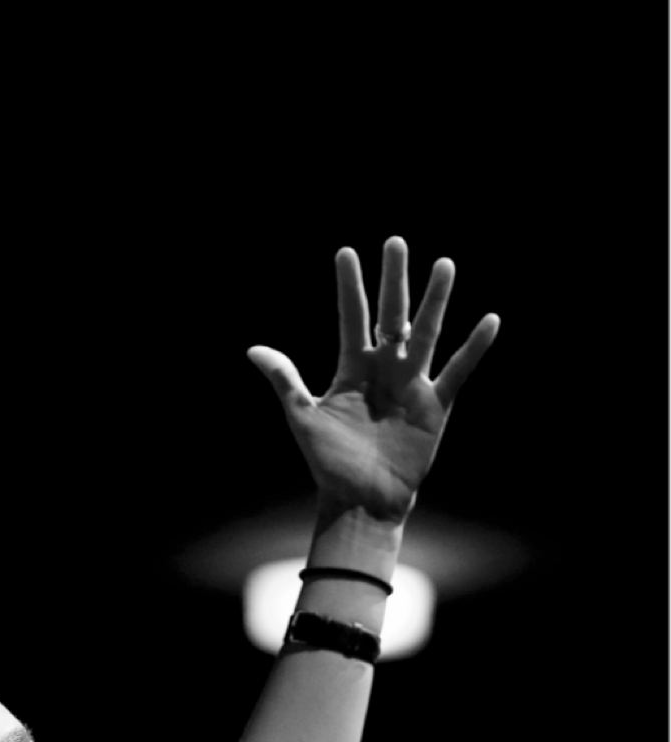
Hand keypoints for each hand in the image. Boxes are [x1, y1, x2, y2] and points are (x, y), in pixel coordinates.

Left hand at [248, 236, 499, 522]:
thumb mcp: (303, 417)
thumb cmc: (329, 462)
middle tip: (397, 242)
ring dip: (435, 300)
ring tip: (444, 265)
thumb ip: (285, 379)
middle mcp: (384, 369)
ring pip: (426, 333)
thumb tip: (253, 349)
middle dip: (394, 280)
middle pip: (391, 315)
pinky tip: (489, 320)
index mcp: (352, 368)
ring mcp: (412, 384)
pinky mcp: (436, 405)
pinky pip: (458, 371)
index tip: (346, 252)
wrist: (360, 499)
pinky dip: (474, 348)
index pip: (351, 318)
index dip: (349, 287)